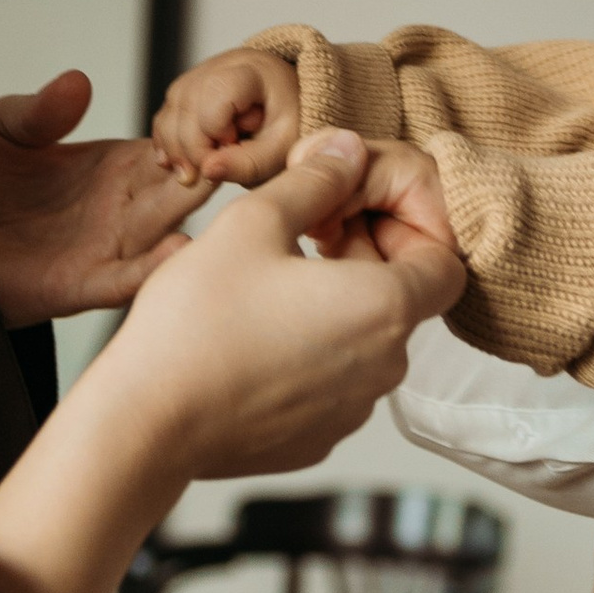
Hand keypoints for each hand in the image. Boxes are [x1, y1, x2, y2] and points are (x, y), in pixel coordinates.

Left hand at [0, 69, 209, 323]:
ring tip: (210, 201)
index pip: (174, 146)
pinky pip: (128, 279)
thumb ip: (39, 111)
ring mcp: (111, 246)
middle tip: (229, 158)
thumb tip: (77, 81)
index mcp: (120, 164)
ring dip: (191, 219)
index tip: (219, 122)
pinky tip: (175, 251)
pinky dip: (153, 269)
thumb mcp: (3, 132)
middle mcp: (127, 205)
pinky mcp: (87, 284)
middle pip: (182, 189)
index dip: (195, 135)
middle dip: (207, 175)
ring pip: (165, 233)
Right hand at [0, 140, 463, 592]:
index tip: (363, 214)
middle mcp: (382, 368)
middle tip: (308, 232)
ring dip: (335, 306)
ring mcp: (349, 412)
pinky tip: (255, 333)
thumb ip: (317, 180)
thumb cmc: (198, 322)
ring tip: (273, 282)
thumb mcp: (257, 221)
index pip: (447, 264)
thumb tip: (350, 152)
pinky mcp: (314, 439)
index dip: (414, 229)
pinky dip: (309, 353)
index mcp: (384, 308)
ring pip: (363, 342)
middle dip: (366, 259)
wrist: (146, 421)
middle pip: (402, 300)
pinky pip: (330, 383)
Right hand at [151, 46, 303, 187]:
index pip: (215, 95)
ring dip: (175, 146)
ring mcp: (204, 71)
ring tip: (194, 172)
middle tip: (208, 172)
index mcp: (254, 70)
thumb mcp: (282, 150)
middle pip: (186, 102)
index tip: (234, 148)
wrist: (293, 111)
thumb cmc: (292, 127)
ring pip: (171, 107)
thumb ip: (249, 163)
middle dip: (191, 146)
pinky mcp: (191, 87)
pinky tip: (179, 163)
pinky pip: (167, 112)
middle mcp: (224, 63)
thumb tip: (207, 170)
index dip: (215, 131)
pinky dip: (168, 140)